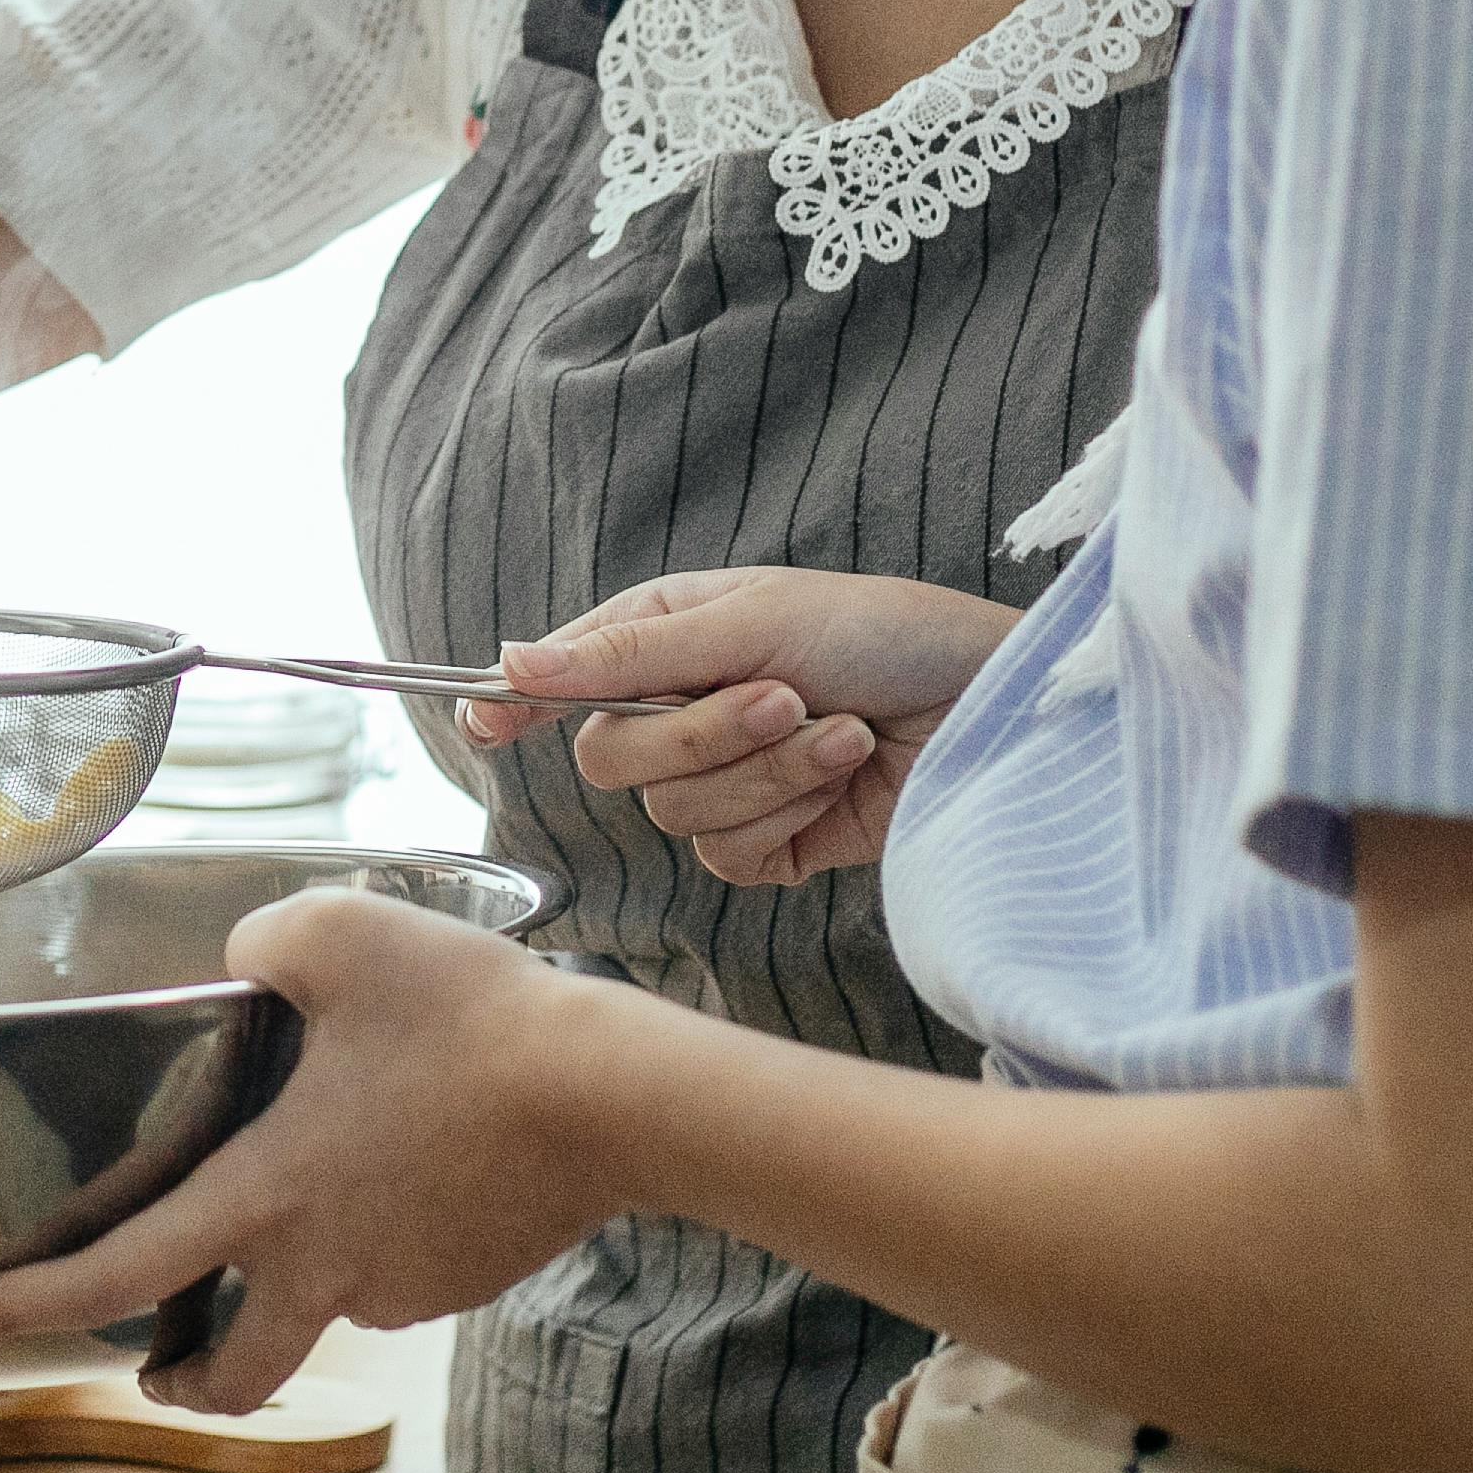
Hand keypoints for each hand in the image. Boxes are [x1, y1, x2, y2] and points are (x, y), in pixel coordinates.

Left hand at [0, 888, 631, 1412]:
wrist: (618, 1096)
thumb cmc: (471, 1017)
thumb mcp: (337, 935)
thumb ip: (257, 947)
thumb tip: (236, 963)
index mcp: (266, 1197)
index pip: (113, 1273)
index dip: (16, 1306)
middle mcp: (323, 1267)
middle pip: (228, 1374)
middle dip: (181, 1381)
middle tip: (158, 1361)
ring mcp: (399, 1285)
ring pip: (325, 1302)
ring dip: (300, 1271)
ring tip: (332, 1169)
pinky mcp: (462, 1279)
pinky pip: (397, 1267)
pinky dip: (382, 1231)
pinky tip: (415, 1156)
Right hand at [457, 567, 1017, 886]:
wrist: (989, 707)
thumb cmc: (886, 634)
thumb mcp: (755, 619)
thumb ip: (626, 656)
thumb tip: (509, 661)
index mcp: (665, 639)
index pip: (560, 678)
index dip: (515, 702)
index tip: (483, 723)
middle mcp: (682, 711)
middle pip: (611, 760)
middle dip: (703, 735)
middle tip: (782, 695)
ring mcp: (724, 783)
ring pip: (676, 812)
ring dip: (772, 769)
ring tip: (842, 727)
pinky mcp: (769, 843)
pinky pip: (731, 853)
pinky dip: (794, 810)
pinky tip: (848, 770)